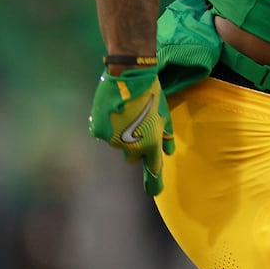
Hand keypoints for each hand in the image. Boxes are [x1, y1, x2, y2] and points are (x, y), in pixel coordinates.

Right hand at [89, 67, 174, 194]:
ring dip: (121, 133)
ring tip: (125, 111)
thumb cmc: (151, 93)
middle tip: (137, 124)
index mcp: (151, 143)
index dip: (154, 182)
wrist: (129, 75)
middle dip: (135, 146)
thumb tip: (169, 151)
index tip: (154, 193)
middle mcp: (132, 147)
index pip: (153, 168)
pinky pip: (105, 133)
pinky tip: (113, 110)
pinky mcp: (100, 132)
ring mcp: (114, 140)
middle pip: (133, 156)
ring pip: (118, 143)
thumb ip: (165, 136)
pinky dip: (108, 125)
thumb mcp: (164, 114)